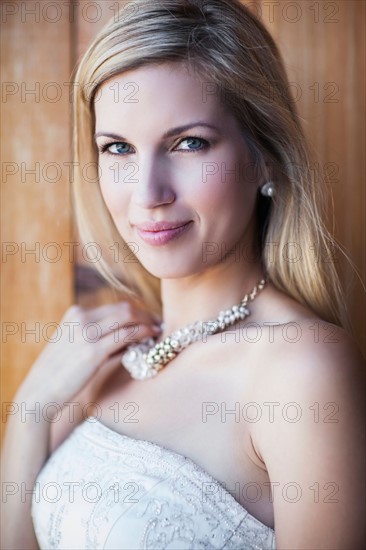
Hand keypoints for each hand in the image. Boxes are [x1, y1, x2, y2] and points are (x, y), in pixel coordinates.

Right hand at [16, 300, 161, 405]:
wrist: (39, 393)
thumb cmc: (59, 374)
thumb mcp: (75, 346)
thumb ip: (98, 337)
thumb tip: (130, 336)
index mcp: (75, 313)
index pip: (115, 307)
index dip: (136, 313)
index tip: (148, 321)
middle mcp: (80, 318)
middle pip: (124, 308)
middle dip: (145, 315)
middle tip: (157, 325)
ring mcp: (86, 333)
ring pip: (127, 317)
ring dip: (147, 323)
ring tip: (158, 332)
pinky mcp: (93, 351)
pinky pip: (126, 335)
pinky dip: (142, 334)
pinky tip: (150, 339)